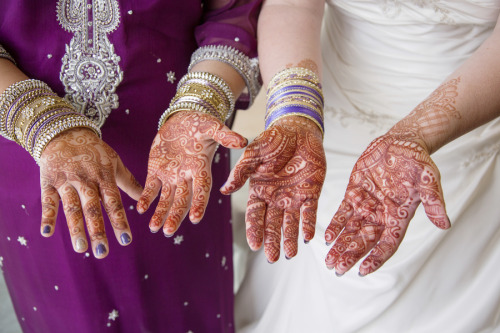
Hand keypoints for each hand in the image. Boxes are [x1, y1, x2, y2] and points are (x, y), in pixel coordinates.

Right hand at [39, 128, 142, 258]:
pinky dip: (47, 216)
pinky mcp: (49, 181)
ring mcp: (66, 181)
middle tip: (103, 252)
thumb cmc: (94, 151)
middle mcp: (86, 180)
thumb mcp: (114, 163)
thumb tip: (145, 199)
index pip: (114, 203)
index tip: (126, 240)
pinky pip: (48, 200)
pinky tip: (47, 233)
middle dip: (98, 231)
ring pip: (71, 207)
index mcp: (104, 177)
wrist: (65, 133)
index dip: (120, 221)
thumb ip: (128, 182)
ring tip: (80, 249)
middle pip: (92, 208)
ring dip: (75, 228)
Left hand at [137, 111, 246, 235]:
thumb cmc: (200, 123)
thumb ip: (225, 135)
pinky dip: (145, 198)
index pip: (201, 190)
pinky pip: (150, 188)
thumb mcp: (212, 126)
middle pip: (182, 200)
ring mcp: (171, 176)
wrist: (181, 119)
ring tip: (154, 228)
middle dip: (175, 215)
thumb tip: (243, 142)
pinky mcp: (156, 171)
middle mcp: (186, 176)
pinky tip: (140, 209)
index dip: (199, 204)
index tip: (195, 219)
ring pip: (166, 199)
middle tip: (168, 231)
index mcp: (201, 168)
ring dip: (160, 213)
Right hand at [221, 116, 325, 261]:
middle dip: (272, 241)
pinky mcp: (311, 192)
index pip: (255, 215)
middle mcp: (276, 198)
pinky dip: (308, 224)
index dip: (255, 230)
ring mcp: (294, 196)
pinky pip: (310, 212)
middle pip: (272, 224)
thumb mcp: (253, 154)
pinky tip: (308, 238)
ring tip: (289, 254)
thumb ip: (241, 173)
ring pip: (291, 222)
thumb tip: (225, 191)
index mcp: (259, 190)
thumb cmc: (272, 139)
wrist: (297, 128)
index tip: (255, 245)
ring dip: (290, 238)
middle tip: (272, 258)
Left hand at [325, 134, 450, 275]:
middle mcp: (381, 215)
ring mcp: (367, 205)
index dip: (375, 258)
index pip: (387, 244)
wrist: (401, 142)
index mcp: (399, 216)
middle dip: (351, 256)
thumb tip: (445, 224)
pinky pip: (342, 213)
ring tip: (329, 261)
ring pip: (351, 231)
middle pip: (365, 241)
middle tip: (337, 269)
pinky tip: (327, 237)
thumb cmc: (418, 161)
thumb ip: (434, 201)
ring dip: (340, 246)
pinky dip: (335, 225)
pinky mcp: (354, 193)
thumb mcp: (428, 179)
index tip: (363, 271)